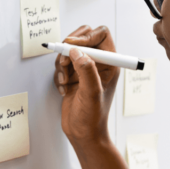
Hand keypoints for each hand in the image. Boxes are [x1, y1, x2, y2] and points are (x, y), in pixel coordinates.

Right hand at [54, 25, 119, 146]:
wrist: (83, 134)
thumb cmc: (93, 118)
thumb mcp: (92, 93)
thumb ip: (87, 70)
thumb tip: (76, 51)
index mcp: (110, 63)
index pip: (100, 34)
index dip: (86, 36)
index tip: (72, 46)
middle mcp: (98, 63)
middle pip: (83, 37)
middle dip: (69, 47)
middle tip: (63, 60)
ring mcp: (84, 69)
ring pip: (68, 50)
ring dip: (62, 64)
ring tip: (65, 81)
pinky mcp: (73, 76)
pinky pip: (61, 64)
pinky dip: (59, 74)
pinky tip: (64, 89)